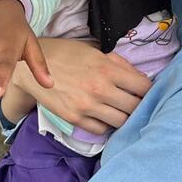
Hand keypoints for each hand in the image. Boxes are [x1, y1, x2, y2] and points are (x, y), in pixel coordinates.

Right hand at [12, 38, 151, 134]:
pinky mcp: (74, 119)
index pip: (143, 88)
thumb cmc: (66, 55)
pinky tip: (103, 116)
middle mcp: (100, 89)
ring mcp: (87, 107)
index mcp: (108, 69)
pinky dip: (106, 124)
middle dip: (139, 106)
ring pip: (121, 122)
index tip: (147, 92)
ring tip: (120, 111)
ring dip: (124, 117)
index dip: (149, 91)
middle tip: (137, 103)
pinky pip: (101, 130)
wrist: (32, 68)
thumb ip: (120, 65)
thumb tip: (141, 79)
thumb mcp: (95, 52)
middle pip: (135, 107)